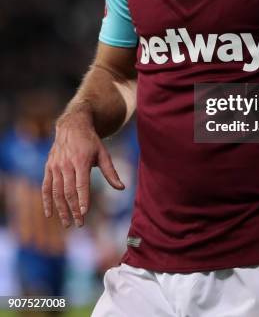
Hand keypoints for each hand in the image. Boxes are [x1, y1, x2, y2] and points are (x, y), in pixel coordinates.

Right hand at [42, 110, 124, 227]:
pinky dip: (46, 201)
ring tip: (67, 223)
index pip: (81, 184)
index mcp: (81, 161)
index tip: (84, 213)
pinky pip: (46, 187)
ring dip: (61, 209)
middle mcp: (66, 164)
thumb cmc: (90, 141)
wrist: (72, 126)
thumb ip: (111, 172)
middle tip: (79, 224)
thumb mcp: (103, 153)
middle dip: (73, 209)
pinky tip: (49, 214)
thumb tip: (121, 188)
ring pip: (56, 192)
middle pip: (68, 191)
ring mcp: (55, 166)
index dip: (82, 199)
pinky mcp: (48, 167)